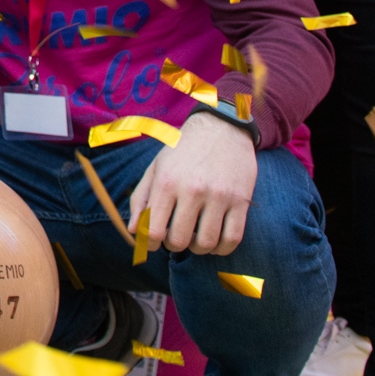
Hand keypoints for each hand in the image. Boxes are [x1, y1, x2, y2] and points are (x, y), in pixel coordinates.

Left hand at [128, 111, 257, 256]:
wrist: (222, 127)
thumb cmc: (183, 150)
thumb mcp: (156, 167)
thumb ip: (141, 198)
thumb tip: (134, 231)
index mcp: (166, 182)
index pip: (153, 231)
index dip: (151, 243)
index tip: (155, 241)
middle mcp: (192, 190)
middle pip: (179, 241)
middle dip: (174, 245)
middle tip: (176, 236)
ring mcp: (219, 196)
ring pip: (206, 243)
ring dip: (198, 248)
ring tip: (195, 238)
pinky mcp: (241, 200)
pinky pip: (232, 239)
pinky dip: (222, 249)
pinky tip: (215, 241)